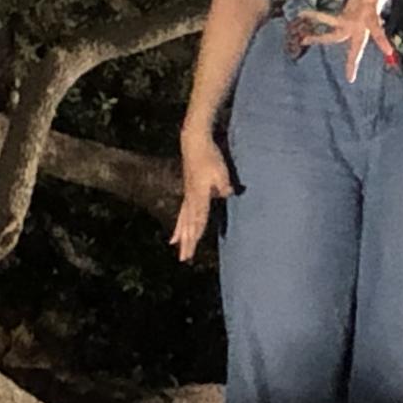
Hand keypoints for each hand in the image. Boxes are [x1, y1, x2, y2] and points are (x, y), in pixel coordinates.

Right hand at [171, 132, 233, 261]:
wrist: (194, 143)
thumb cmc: (209, 156)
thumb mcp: (221, 171)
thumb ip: (224, 185)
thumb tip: (228, 194)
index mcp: (200, 195)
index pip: (199, 218)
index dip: (197, 232)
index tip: (193, 246)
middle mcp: (191, 199)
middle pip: (189, 224)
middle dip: (187, 242)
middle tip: (184, 258)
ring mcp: (188, 196)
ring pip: (183, 221)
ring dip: (181, 237)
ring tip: (177, 249)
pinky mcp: (187, 193)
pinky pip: (182, 214)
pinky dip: (179, 226)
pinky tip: (174, 236)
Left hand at [300, 0, 398, 82]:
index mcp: (370, 19)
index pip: (377, 31)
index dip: (381, 41)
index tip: (389, 52)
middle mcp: (361, 26)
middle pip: (356, 47)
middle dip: (353, 62)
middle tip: (351, 78)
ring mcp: (351, 23)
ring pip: (335, 35)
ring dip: (320, 38)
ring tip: (304, 39)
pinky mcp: (343, 18)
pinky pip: (328, 20)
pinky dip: (316, 16)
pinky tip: (304, 14)